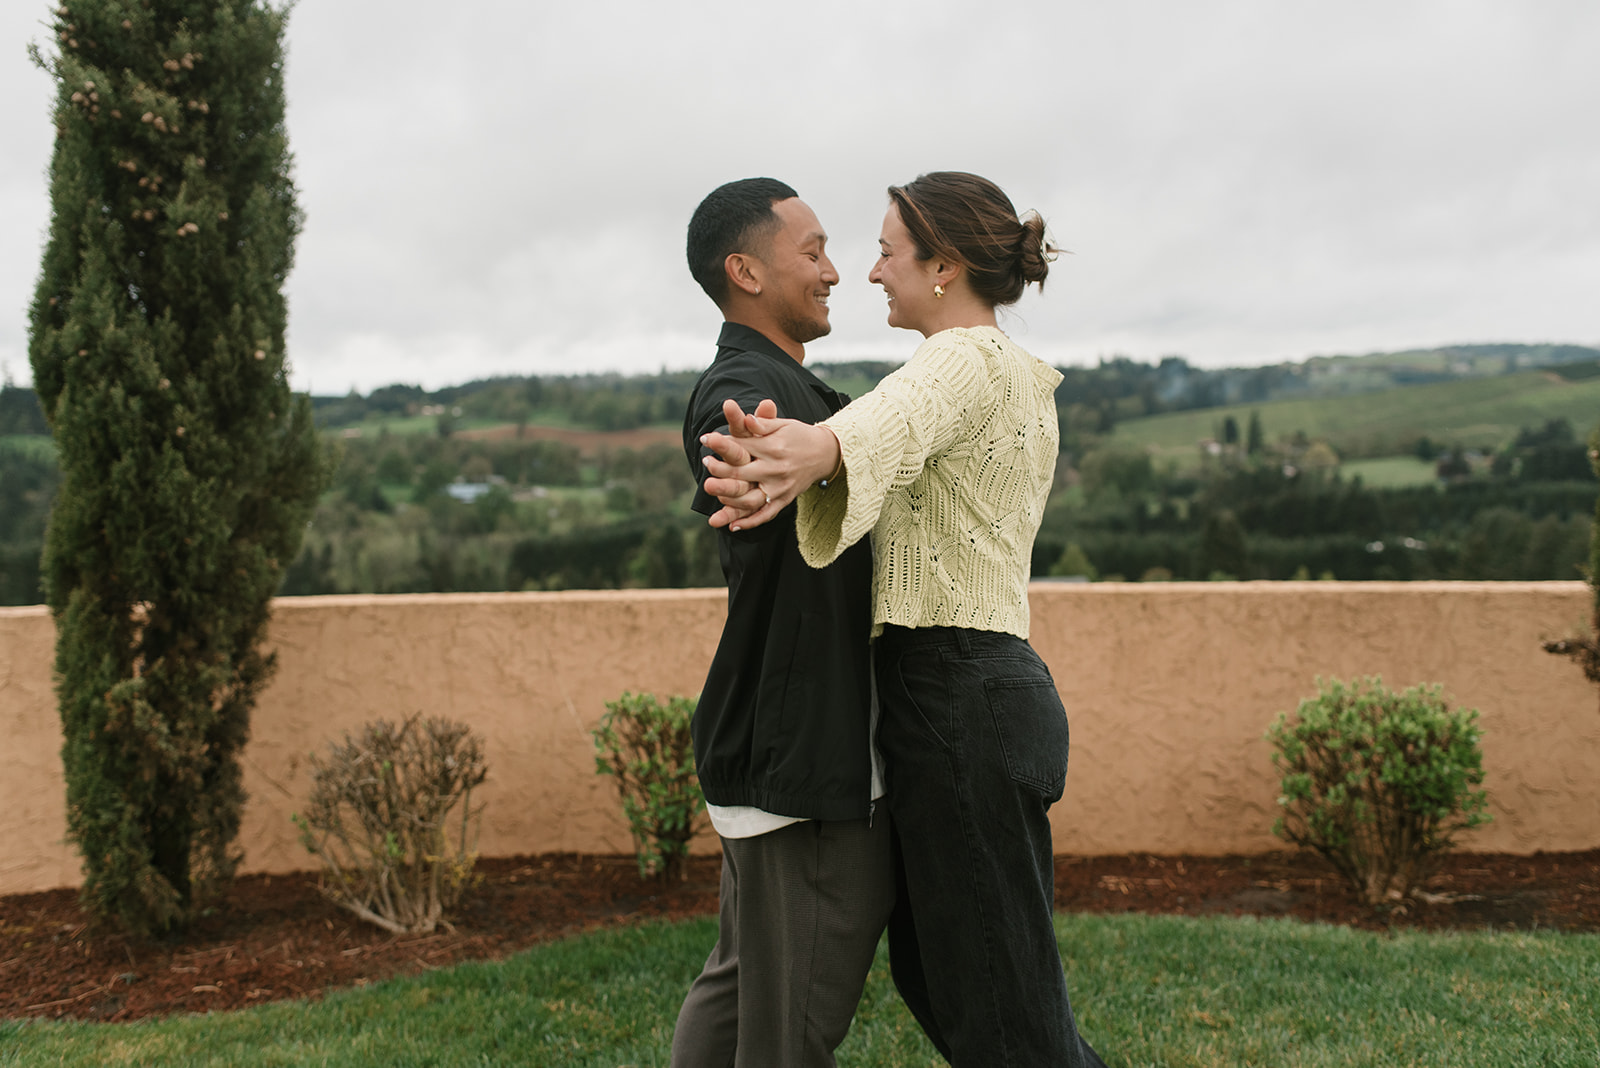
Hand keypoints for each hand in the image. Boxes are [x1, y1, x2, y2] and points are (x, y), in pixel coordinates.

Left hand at [701, 398, 840, 530]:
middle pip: (742, 473)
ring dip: (728, 498)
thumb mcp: (783, 424)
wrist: (826, 453)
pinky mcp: (785, 500)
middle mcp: (776, 469)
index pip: (743, 446)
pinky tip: (732, 526)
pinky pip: (766, 514)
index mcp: (774, 448)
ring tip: (711, 492)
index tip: (705, 439)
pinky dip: (749, 522)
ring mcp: (780, 488)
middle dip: (720, 469)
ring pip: (750, 498)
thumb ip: (763, 423)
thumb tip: (746, 418)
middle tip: (705, 463)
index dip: (722, 443)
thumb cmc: (799, 435)